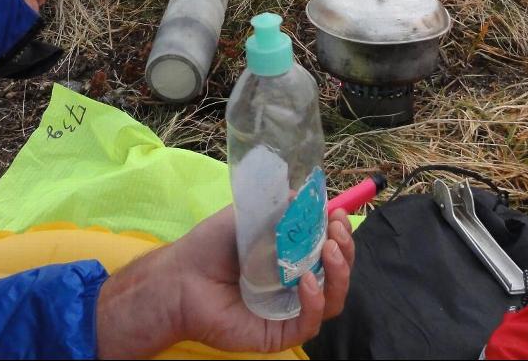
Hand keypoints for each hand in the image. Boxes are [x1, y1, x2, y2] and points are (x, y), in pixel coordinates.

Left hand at [172, 205, 354, 353]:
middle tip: (337, 232)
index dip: (340, 232)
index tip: (339, 214)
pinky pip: (310, 322)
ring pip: (332, 299)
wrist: (181, 279)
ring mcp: (289, 310)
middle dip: (345, 251)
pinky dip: (315, 301)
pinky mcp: (280, 333)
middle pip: (337, 274)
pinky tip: (307, 281)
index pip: (328, 247)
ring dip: (339, 274)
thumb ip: (279, 206)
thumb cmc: (210, 246)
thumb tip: (308, 194)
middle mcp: (295, 283)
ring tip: (331, 251)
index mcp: (291, 256)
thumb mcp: (249, 215)